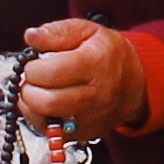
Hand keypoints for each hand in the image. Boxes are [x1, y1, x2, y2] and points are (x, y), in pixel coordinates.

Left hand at [18, 17, 146, 134]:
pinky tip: (44, 103)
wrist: (135, 83)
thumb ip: (56, 32)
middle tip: (32, 79)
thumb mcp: (87, 31)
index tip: (33, 62)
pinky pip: (50, 131)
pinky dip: (39, 118)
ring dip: (30, 105)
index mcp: (95, 64)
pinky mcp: (84, 133)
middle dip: (28, 88)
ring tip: (36, 90)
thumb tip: (31, 37)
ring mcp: (90, 117)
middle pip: (46, 101)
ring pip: (45, 120)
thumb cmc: (110, 54)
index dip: (32, 67)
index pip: (50, 72)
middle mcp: (95, 94)